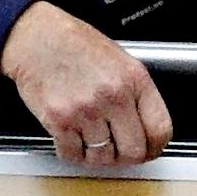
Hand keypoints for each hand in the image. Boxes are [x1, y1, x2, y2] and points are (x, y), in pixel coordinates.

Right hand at [2, 3, 173, 172]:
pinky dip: (72, 153)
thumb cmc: (74, 45)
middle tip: (117, 152)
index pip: (160, 130)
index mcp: (134, 79)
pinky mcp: (59, 121)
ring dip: (97, 156)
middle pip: (134, 151)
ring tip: (90, 141)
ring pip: (102, 158)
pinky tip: (71, 138)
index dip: (155, 147)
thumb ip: (136, 93)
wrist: (35, 37)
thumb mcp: (120, 59)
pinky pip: (73, 155)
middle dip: (126, 157)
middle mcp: (113, 96)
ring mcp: (86, 110)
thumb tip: (146, 128)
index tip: (148, 150)